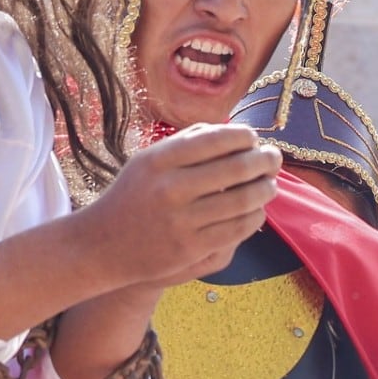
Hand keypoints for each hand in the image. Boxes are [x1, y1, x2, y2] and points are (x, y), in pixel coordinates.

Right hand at [78, 124, 281, 288]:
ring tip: (270, 184)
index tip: (254, 137)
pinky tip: (257, 210)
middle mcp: (169, 188)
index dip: (244, 136)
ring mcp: (180, 221)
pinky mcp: (190, 248)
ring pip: (243, 200)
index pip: (217, 139)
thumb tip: (232, 130)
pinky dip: (255, 216)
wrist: (103, 246)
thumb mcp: (147, 161)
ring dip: (266, 189)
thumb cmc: (133, 196)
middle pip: (236, 167)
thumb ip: (186, 142)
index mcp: (158, 160)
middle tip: (274, 158)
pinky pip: (237, 228)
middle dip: (265, 160)